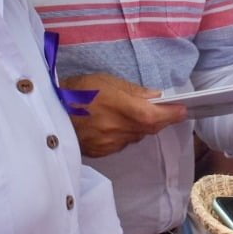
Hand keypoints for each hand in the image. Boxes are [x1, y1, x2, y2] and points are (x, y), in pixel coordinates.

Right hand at [61, 73, 186, 157]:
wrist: (48, 111)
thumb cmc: (77, 90)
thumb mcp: (106, 81)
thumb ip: (133, 91)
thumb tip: (155, 97)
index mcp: (119, 107)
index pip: (154, 115)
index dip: (171, 114)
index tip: (184, 110)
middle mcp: (117, 129)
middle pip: (149, 128)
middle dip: (159, 120)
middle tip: (166, 111)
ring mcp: (109, 143)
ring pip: (136, 137)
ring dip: (141, 127)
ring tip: (132, 114)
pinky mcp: (101, 152)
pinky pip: (122, 144)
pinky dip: (125, 134)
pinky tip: (115, 125)